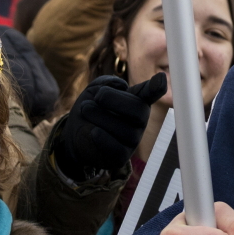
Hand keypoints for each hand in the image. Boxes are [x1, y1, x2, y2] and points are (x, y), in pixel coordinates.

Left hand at [53, 73, 167, 181]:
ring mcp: (132, 139)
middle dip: (116, 100)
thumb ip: (107, 83)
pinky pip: (118, 149)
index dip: (157, 87)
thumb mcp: (94, 90)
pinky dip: (103, 138)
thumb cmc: (90, 108)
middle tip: (98, 97)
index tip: (161, 78)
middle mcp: (139, 120)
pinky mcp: (121, 156)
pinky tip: (93, 131)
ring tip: (85, 109)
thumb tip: (122, 87)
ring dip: (101, 116)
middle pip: (139, 110)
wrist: (72, 133)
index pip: (151, 93)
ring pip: (126, 130)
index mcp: (136, 100)